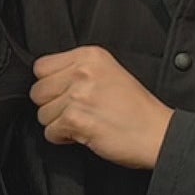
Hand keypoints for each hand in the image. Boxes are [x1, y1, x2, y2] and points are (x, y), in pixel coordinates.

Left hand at [31, 47, 173, 169]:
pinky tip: (83, 133)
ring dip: (58, 123)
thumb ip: (78, 71)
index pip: (41, 66)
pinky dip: (63, 138)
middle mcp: (82, 71)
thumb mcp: (109, 72)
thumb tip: (47, 82)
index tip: (64, 94)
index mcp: (90, 55)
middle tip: (76, 111)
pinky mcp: (75, 119)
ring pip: (42, 114)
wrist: (157, 133)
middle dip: (52, 106)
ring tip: (84, 122)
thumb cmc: (137, 109)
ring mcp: (78, 95)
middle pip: (38, 91)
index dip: (50, 85)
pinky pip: (50, 132)